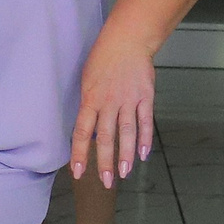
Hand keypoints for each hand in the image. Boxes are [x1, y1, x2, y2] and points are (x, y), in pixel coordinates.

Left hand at [71, 30, 156, 185]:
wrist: (126, 41)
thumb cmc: (102, 60)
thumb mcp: (86, 82)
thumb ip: (89, 106)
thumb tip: (88, 130)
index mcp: (89, 99)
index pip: (81, 133)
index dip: (79, 154)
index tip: (78, 173)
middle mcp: (108, 103)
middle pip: (105, 137)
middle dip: (104, 162)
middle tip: (105, 182)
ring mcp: (128, 100)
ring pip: (126, 133)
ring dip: (125, 155)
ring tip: (124, 174)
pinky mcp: (145, 97)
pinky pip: (145, 121)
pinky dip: (144, 138)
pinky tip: (143, 154)